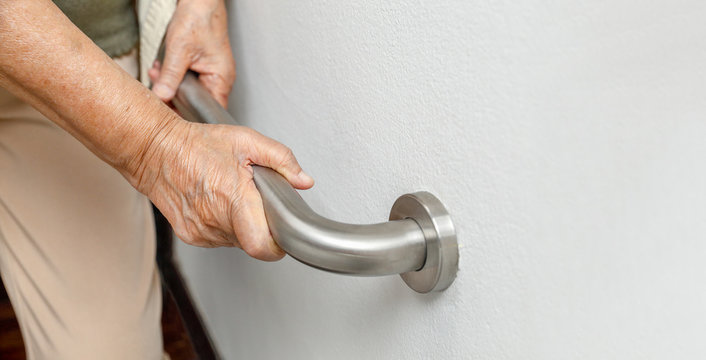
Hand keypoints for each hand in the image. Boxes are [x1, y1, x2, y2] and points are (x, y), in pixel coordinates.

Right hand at [133, 121, 313, 259]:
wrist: (155, 151)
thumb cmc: (197, 144)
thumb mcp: (247, 141)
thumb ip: (281, 159)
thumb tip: (303, 181)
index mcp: (232, 198)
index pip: (261, 246)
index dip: (277, 245)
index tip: (282, 232)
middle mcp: (215, 220)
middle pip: (252, 241)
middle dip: (261, 226)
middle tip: (256, 202)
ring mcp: (201, 231)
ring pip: (236, 240)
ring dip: (242, 224)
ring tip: (233, 196)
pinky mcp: (191, 235)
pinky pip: (219, 238)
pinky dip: (225, 224)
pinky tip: (217, 201)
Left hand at [150, 0, 234, 106]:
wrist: (200, 3)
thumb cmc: (199, 20)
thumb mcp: (179, 51)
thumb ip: (170, 77)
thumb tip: (162, 97)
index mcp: (221, 79)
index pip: (209, 110)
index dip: (189, 114)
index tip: (171, 113)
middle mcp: (219, 79)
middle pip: (197, 102)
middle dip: (173, 95)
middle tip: (158, 87)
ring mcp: (212, 73)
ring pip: (189, 91)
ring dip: (170, 84)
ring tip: (158, 73)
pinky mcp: (203, 68)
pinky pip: (188, 80)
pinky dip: (173, 75)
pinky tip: (163, 69)